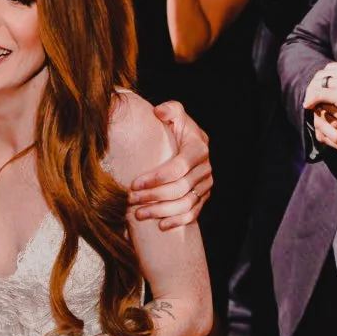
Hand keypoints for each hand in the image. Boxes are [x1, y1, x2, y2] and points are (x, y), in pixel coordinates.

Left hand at [130, 101, 211, 228]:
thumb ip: (169, 109)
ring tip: (138, 214)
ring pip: (185, 204)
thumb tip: (158, 111)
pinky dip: (177, 221)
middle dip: (153, 196)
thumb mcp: (174, 114)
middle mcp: (205, 168)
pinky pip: (193, 214)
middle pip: (180, 189)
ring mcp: (205, 185)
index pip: (178, 167)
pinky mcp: (203, 197)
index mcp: (198, 148)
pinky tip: (160, 226)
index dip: (156, 178)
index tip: (134, 184)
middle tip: (131, 199)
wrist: (186, 142)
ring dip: (161, 212)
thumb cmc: (175, 128)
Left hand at [302, 47, 336, 129]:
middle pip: (323, 73)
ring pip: (318, 83)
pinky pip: (318, 94)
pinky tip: (309, 106)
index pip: (334, 67)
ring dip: (311, 92)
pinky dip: (311, 99)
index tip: (324, 86)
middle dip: (316, 83)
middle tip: (312, 94)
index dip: (326, 77)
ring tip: (309, 102)